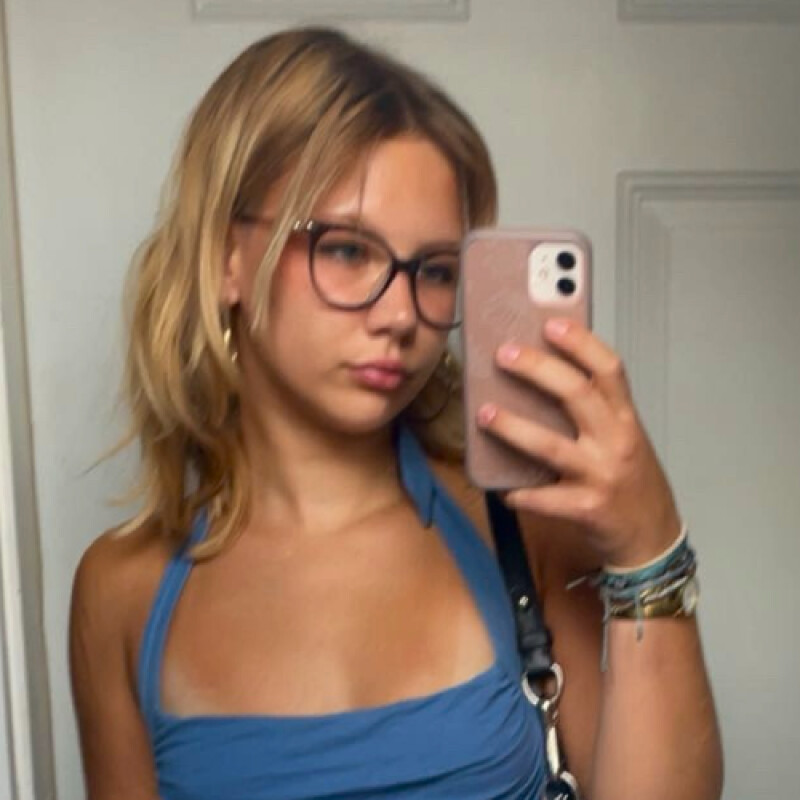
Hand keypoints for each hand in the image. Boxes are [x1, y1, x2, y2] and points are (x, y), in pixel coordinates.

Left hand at [476, 318, 681, 567]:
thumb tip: (546, 377)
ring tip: (484, 413)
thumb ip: (595, 411)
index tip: (551, 324)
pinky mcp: (587, 509)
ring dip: (513, 427)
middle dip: (537, 370)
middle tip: (504, 354)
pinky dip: (519, 492)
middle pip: (576, 394)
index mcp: (625, 419)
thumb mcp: (623, 439)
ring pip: (550, 445)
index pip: (609, 369)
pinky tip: (501, 487)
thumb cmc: (632, 482)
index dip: (580, 343)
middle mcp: (616, 442)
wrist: (653, 541)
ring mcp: (602, 475)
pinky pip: (544, 498)